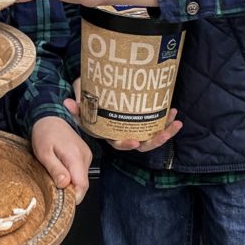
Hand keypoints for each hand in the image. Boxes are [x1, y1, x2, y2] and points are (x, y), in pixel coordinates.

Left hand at [31, 115, 91, 203]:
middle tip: (54, 189)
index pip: (82, 185)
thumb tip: (65, 184)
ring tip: (55, 176)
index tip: (61, 201)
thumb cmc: (45, 133)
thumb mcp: (44, 153)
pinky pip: (80, 171)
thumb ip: (55, 169)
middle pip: (83, 184)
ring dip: (70, 183)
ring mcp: (87, 155)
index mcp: (76, 157)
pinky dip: (72, 175)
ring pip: (81, 178)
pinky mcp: (85, 155)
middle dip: (70, 191)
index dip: (73, 197)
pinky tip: (61, 170)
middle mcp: (85, 157)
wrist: (50, 117)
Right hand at [66, 80, 180, 152]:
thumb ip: (77, 107)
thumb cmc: (90, 105)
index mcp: (110, 135)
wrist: (95, 99)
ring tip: (176, 120)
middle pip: (142, 144)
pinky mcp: (143, 123)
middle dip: (156, 140)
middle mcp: (124, 135)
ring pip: (152, 137)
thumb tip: (68, 102)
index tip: (135, 140)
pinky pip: (157, 126)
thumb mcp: (82, 106)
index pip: (118, 144)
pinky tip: (173, 112)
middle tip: (166, 131)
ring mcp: (135, 130)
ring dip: (166, 131)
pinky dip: (166, 121)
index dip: (127, 144)